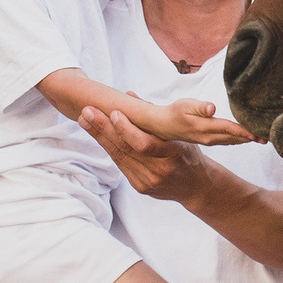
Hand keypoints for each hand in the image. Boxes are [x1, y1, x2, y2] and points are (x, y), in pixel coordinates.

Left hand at [79, 104, 237, 203]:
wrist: (197, 187)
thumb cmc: (190, 155)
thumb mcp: (181, 135)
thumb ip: (155, 116)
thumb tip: (130, 95)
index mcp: (174, 154)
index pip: (144, 143)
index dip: (126, 129)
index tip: (113, 112)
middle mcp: (160, 170)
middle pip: (126, 149)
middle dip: (104, 129)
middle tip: (87, 112)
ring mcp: (149, 181)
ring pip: (119, 157)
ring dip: (100, 137)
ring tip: (85, 120)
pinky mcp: (141, 187)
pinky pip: (122, 165)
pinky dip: (110, 149)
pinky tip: (98, 136)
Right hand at [133, 95, 257, 146]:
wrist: (162, 126)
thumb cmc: (174, 112)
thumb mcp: (185, 105)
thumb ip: (200, 107)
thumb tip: (212, 108)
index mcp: (205, 127)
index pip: (229, 129)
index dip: (244, 132)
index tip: (258, 135)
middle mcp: (210, 137)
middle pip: (235, 138)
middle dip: (252, 138)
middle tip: (269, 137)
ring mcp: (210, 140)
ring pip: (233, 141)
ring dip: (247, 139)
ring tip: (263, 138)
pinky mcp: (209, 139)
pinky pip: (228, 141)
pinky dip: (239, 139)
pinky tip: (247, 137)